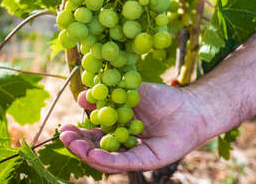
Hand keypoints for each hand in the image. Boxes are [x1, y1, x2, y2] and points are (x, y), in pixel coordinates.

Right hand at [60, 82, 210, 172]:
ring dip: (88, 153)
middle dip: (78, 145)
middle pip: (97, 150)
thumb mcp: (130, 93)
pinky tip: (94, 153)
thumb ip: (107, 95)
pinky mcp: (148, 161)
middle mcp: (125, 146)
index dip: (79, 134)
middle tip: (64, 136)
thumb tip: (81, 97)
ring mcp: (136, 155)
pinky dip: (108, 159)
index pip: (94, 136)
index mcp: (120, 130)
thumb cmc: (163, 99)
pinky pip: (126, 162)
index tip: (64, 127)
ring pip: (108, 160)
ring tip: (73, 144)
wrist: (191, 105)